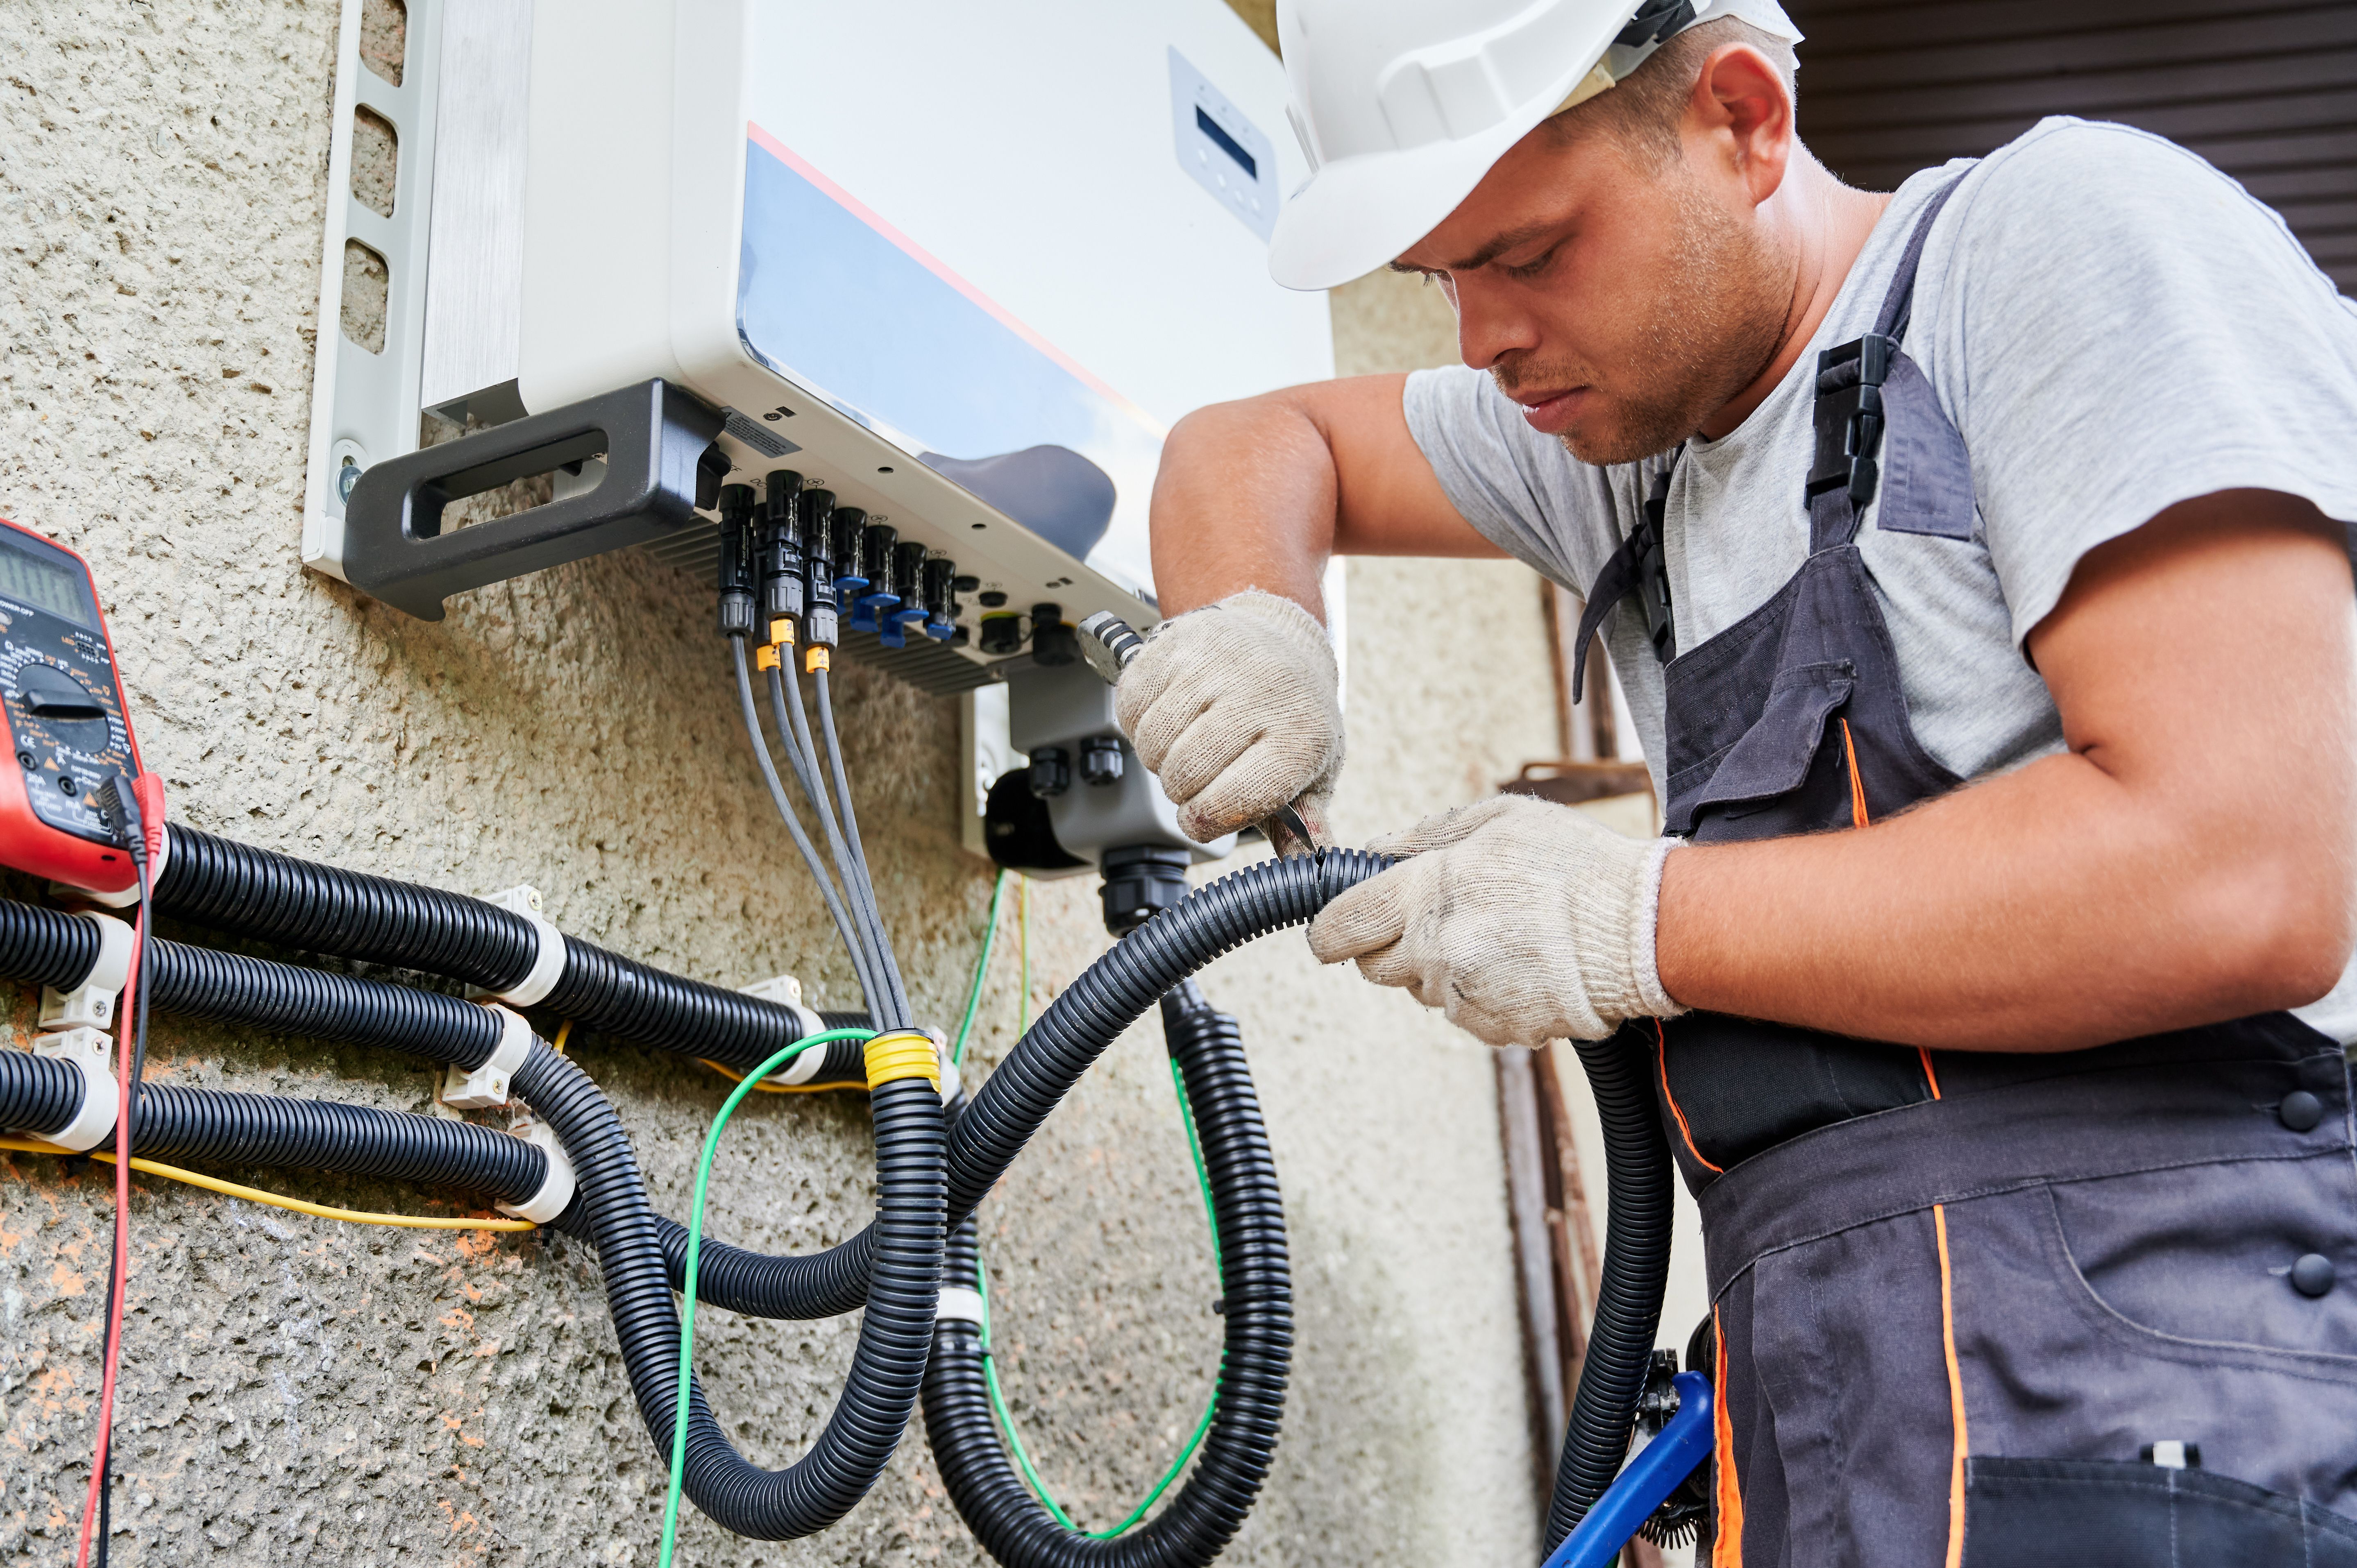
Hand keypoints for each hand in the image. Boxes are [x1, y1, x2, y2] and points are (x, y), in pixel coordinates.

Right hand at [1115, 589, 1342, 843]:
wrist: (1280, 638)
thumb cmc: (1293, 716)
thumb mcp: (1312, 771)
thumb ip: (1304, 827)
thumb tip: (1308, 871)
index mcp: (1300, 737)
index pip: (1229, 802)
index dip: (1205, 821)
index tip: (1204, 817)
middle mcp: (1260, 694)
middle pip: (1183, 774)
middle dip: (1182, 789)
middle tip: (1202, 773)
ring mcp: (1216, 664)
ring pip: (1152, 742)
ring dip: (1159, 756)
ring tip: (1187, 743)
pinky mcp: (1177, 644)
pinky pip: (1131, 705)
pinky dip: (1139, 721)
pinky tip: (1170, 715)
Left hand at [1307, 796, 1682, 1044]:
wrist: (1644, 929)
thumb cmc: (1576, 865)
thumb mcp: (1499, 820)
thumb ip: (1427, 834)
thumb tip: (1376, 851)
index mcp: (1428, 893)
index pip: (1339, 927)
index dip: (1329, 929)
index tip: (1333, 928)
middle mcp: (1437, 950)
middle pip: (1373, 967)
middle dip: (1390, 947)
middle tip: (1434, 921)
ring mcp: (1466, 995)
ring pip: (1422, 991)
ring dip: (1442, 969)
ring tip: (1498, 936)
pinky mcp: (1497, 1028)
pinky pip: (1466, 1016)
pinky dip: (1482, 995)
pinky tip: (1519, 966)